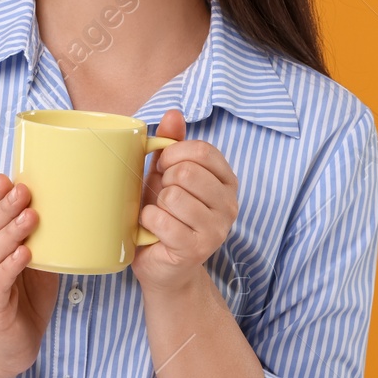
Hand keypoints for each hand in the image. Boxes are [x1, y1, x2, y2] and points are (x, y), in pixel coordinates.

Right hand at [0, 174, 58, 377]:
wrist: (7, 348)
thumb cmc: (24, 302)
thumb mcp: (40, 266)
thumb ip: (49, 243)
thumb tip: (76, 215)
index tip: (7, 176)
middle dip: (7, 207)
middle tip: (24, 189)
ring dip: (12, 232)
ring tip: (29, 216)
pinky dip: (10, 266)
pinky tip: (23, 254)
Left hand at [131, 109, 239, 296]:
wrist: (162, 265)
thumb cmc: (165, 215)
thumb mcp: (168, 175)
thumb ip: (173, 144)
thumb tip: (174, 113)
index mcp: (227, 181)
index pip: (202, 150)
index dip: (173, 154)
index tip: (163, 168)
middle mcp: (230, 205)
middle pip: (187, 172)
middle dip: (163, 182)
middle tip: (161, 198)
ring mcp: (216, 229)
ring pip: (173, 196)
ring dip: (155, 205)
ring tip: (160, 216)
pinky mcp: (196, 249)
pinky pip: (161, 220)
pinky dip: (148, 222)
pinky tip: (153, 231)